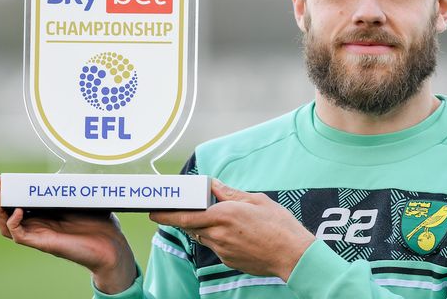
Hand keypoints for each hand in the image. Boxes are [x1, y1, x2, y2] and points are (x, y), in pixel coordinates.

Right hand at [0, 175, 136, 293]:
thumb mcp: (86, 199)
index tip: (4, 177)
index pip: (20, 203)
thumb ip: (76, 186)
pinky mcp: (44, 243)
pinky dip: (13, 223)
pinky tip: (17, 211)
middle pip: (7, 214)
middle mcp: (40, 225)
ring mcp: (40, 234)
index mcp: (47, 215)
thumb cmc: (102, 225)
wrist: (112, 246)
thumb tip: (74, 166)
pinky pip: (19, 236)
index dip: (10, 191)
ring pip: (7, 226)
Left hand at [149, 180, 314, 281]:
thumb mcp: (256, 200)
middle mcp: (219, 234)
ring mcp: (223, 250)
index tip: (154, 211)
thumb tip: (214, 185)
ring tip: (217, 218)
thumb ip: (230, 193)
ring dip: (202, 227)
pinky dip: (218, 237)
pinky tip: (234, 232)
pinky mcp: (228, 260)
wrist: (292, 256)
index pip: (186, 215)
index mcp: (224, 215)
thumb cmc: (278, 226)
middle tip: (179, 210)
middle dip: (183, 218)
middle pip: (190, 226)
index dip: (166, 214)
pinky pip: (216, 245)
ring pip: (203, 236)